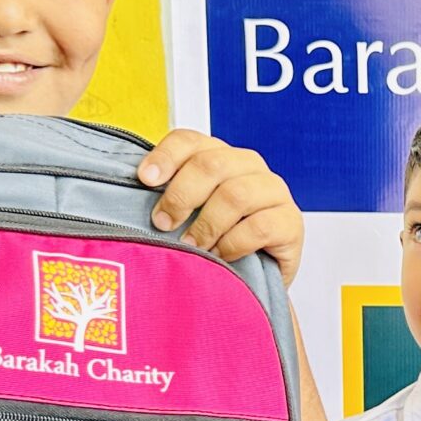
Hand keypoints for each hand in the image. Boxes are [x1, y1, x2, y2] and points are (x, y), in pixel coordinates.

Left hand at [137, 129, 305, 280]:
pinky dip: (232, 244)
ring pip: (235, 194)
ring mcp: (273, 192)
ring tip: (193, 246)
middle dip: (181, 195)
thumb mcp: (189, 216)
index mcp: (220, 156)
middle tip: (163, 224)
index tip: (144, 180)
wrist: (255, 279)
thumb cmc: (216, 244)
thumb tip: (130, 197)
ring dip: (206, 225)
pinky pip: (258, 226)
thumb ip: (169, 199)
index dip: (165, 156)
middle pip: (211, 165)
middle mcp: (248, 167)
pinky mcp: (291, 222)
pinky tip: (220, 256)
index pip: (190, 140)